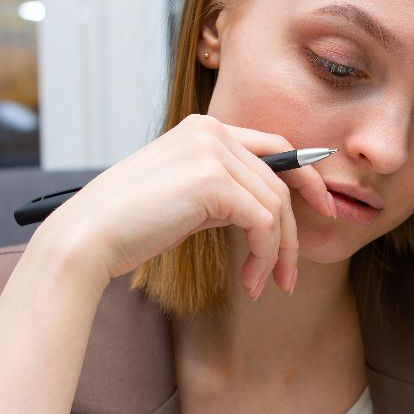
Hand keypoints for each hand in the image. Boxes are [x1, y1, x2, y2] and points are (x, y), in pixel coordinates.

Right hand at [38, 114, 336, 296]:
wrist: (89, 238)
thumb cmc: (129, 225)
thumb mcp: (184, 196)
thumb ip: (222, 190)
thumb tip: (266, 211)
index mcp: (203, 128)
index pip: (273, 146)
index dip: (305, 178)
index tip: (324, 209)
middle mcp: (210, 131)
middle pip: (279, 182)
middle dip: (292, 233)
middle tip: (290, 275)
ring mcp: (212, 152)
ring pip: (275, 206)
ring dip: (276, 254)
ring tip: (263, 285)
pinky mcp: (214, 181)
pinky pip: (264, 223)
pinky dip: (265, 256)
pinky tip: (251, 281)